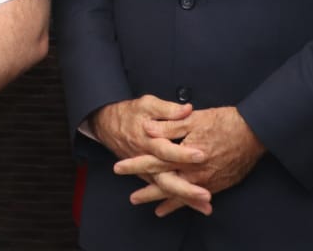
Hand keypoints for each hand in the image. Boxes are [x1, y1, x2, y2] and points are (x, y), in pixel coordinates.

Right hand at [91, 97, 209, 215]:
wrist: (106, 124)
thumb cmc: (129, 113)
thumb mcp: (147, 104)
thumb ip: (168, 109)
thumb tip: (188, 109)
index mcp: (147, 140)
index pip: (165, 150)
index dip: (183, 153)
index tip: (201, 155)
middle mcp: (146, 158)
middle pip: (166, 178)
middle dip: (186, 189)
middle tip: (205, 195)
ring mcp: (146, 170)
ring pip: (166, 188)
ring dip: (186, 199)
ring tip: (206, 207)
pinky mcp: (147, 175)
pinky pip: (164, 190)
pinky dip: (178, 200)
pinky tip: (195, 205)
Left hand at [117, 105, 263, 214]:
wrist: (254, 132)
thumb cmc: (224, 122)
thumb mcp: (193, 118)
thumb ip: (168, 126)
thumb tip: (147, 129)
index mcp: (185, 153)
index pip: (155, 161)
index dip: (136, 165)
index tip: (119, 168)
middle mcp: (194, 171)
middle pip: (165, 182)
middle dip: (147, 190)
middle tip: (132, 198)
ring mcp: (207, 180)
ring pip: (180, 194)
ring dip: (163, 199)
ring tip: (149, 207)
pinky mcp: (218, 184)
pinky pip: (196, 198)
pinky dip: (184, 204)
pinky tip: (173, 209)